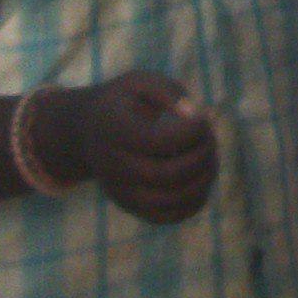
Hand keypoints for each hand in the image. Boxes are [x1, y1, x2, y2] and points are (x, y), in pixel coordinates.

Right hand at [38, 74, 221, 225]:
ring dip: (203, 179)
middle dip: (201, 155)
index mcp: (112, 130)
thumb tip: (192, 113)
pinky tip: (200, 176)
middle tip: (210, 137)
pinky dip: (195, 200)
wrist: (88, 132)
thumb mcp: (140, 82)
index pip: (156, 141)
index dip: (190, 131)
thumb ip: (167, 91)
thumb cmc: (124, 102)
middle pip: (166, 174)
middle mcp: (112, 166)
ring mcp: (120, 191)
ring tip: (209, 156)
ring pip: (171, 200)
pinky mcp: (131, 207)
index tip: (202, 117)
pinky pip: (170, 215)